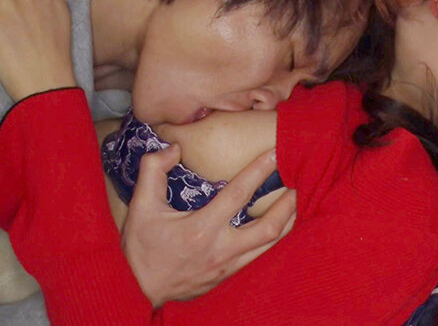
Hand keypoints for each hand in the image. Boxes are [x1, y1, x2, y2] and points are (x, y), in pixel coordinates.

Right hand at [122, 145, 295, 305]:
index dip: (259, 170)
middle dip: (288, 203)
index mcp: (201, 229)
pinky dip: (274, 239)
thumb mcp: (140, 206)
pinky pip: (260, 256)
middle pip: (269, 227)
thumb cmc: (141, 248)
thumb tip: (173, 148)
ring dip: (287, 221)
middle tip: (299, 182)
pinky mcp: (229, 276)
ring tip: (297, 201)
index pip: (238, 194)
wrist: (137, 290)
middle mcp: (221, 249)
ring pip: (271, 245)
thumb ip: (153, 171)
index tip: (275, 153)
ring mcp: (228, 266)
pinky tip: (279, 226)